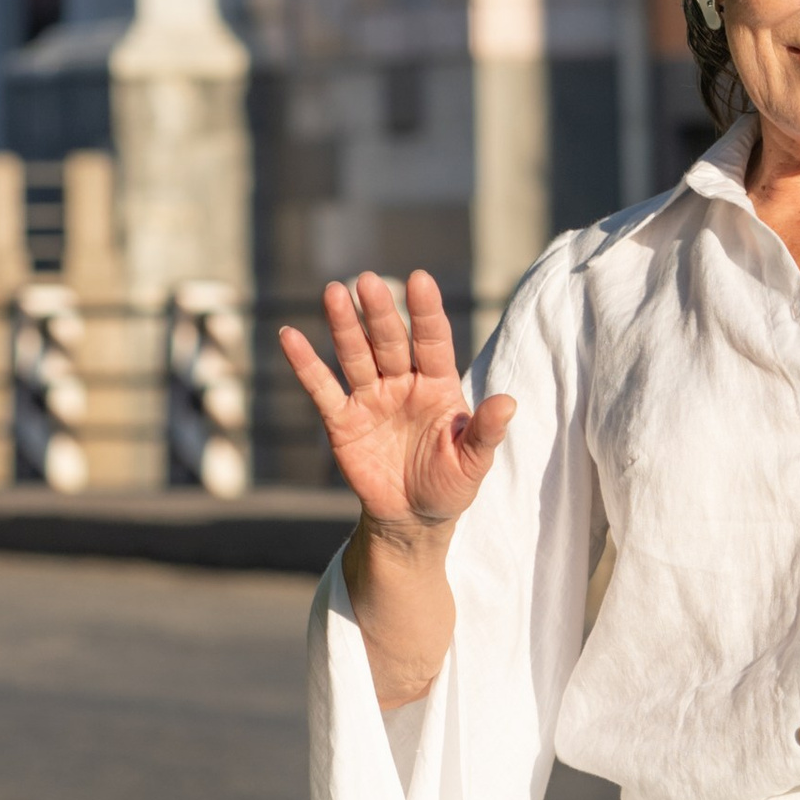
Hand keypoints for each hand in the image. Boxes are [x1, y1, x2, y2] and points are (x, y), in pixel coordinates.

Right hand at [277, 272, 513, 541]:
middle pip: (390, 340)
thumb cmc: (449, 485)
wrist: (413, 519)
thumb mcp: (472, 463)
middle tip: (368, 281)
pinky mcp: (342, 420)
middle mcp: (402, 383)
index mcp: (437, 385)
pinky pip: (322, 388)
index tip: (420, 280)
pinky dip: (305, 363)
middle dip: (379, 312)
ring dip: (344, 326)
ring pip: (356, 355)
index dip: (426, 312)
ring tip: (333, 292)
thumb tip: (509, 402)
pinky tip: (289, 336)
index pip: (433, 341)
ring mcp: (370, 398)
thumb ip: (486, 432)